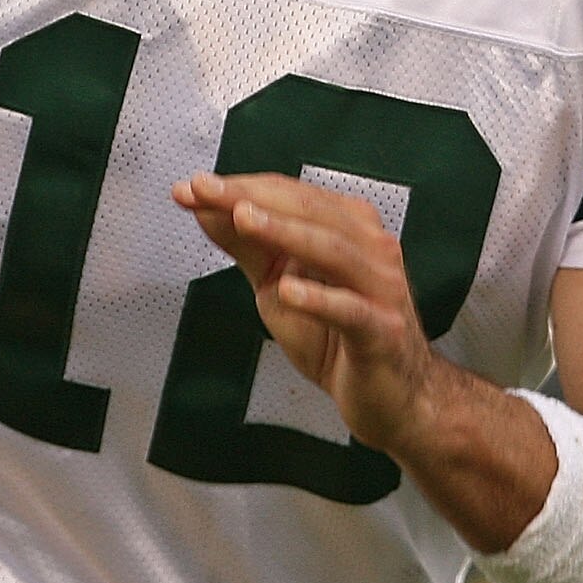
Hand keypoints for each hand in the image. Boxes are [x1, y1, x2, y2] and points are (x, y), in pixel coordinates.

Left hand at [172, 171, 437, 450]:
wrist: (389, 396)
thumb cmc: (335, 337)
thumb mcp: (278, 285)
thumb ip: (247, 247)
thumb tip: (205, 206)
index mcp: (346, 227)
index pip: (290, 195)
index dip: (240, 188)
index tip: (193, 187)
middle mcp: (370, 246)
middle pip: (309, 211)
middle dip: (251, 199)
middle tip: (204, 190)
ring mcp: (381, 287)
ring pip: (332, 250)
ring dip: (285, 231)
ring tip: (243, 220)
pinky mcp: (382, 330)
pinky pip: (351, 310)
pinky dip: (319, 298)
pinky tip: (288, 290)